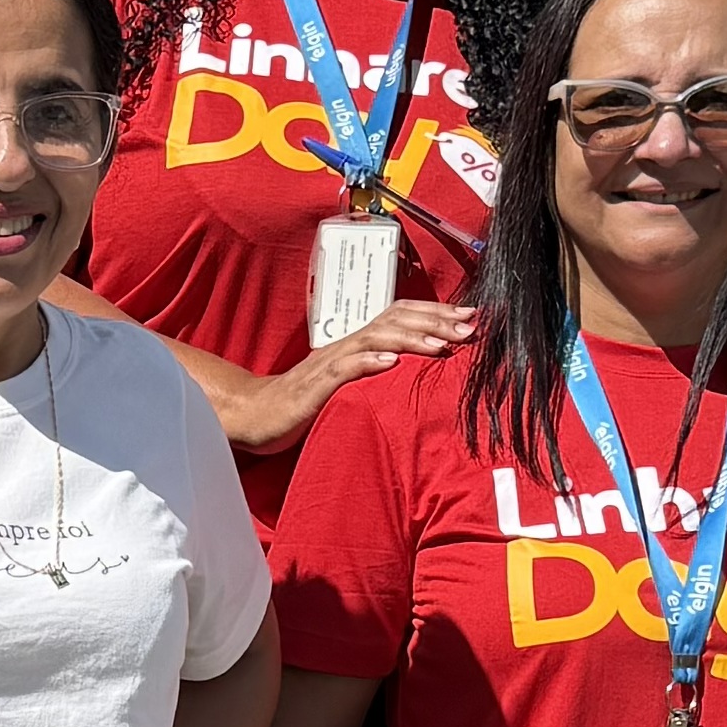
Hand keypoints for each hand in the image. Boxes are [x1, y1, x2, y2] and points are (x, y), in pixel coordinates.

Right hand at [230, 296, 475, 447]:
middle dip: (434, 321)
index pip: (399, 316)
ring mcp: (329, 363)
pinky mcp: (314, 387)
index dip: (434, 312)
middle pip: (393, 320)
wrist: (255, 414)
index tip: (471, 316)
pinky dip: (367, 364)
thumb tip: (417, 368)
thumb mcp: (348, 382)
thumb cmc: (304, 401)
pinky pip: (342, 370)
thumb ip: (377, 371)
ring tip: (440, 342)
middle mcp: (346, 346)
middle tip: (469, 327)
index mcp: (357, 343)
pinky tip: (390, 363)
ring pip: (374, 340)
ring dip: (410, 338)